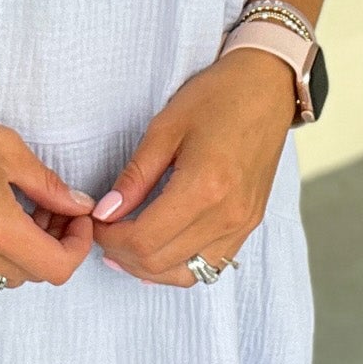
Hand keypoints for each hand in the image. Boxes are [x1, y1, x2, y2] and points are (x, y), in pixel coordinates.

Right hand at [0, 77, 97, 287]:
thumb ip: (48, 186)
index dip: (78, 246)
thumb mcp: (8, 149)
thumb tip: (78, 207)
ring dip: (24, 250)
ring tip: (21, 208)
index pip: (55, 268)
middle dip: (53, 243)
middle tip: (53, 205)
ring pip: (5, 275)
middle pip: (33, 274)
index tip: (78, 218)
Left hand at [87, 49, 297, 285]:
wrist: (266, 88)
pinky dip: (179, 265)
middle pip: (161, 263)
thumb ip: (135, 176)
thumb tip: (106, 212)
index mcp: (204, 188)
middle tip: (104, 232)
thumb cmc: (217, 98)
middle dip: (123, 254)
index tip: (96, 222)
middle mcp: (227, 215)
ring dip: (150, 268)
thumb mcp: (165, 127)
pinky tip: (160, 248)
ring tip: (125, 246)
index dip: (110, 238)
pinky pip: (211, 265)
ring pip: (186, 275)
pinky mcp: (249, 224)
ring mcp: (242, 224)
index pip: (144, 240)